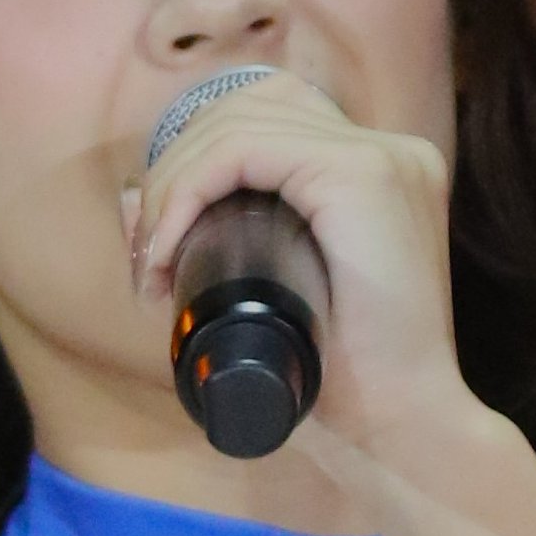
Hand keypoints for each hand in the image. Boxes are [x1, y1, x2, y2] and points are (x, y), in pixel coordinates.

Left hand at [123, 73, 488, 474]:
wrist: (404, 428)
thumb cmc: (342, 383)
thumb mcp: (269, 298)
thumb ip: (215, 243)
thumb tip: (131, 196)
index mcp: (379, 171)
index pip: (266, 118)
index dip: (194, 162)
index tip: (159, 247)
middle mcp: (389, 150)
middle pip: (246, 107)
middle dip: (174, 171)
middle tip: (149, 259)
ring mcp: (381, 157)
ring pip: (236, 124)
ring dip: (172, 185)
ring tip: (155, 261)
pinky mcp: (362, 176)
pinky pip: (244, 149)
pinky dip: (188, 188)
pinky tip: (169, 243)